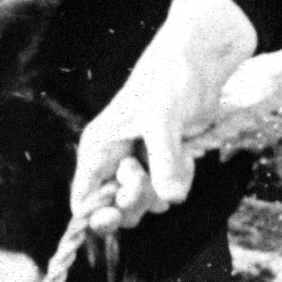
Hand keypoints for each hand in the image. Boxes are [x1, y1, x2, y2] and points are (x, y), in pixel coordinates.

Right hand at [71, 0, 261, 229]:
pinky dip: (182, 178)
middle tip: (147, 175)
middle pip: (118, 210)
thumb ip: (163, 160)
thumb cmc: (168, 82)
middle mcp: (114, 162)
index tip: (116, 214)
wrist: (198, 67)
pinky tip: (186, 152)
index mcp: (98, 150)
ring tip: (174, 152)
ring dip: (166, 185)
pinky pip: (171, 192)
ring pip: (148, 204)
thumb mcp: (162, 120)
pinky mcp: (164, 167)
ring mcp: (140, 166)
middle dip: (136, 199)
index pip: (83, 199)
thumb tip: (171, 198)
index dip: (96, 215)